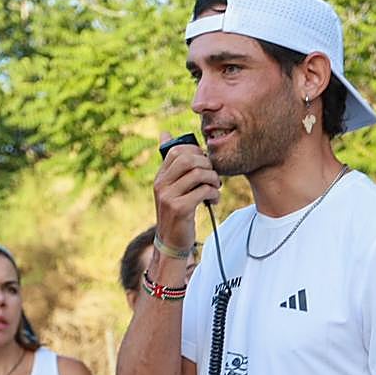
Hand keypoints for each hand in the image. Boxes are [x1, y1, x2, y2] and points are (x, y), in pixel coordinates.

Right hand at [153, 130, 219, 251]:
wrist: (171, 241)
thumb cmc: (176, 211)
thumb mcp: (171, 187)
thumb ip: (173, 165)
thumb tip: (164, 133)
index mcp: (160, 177)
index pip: (176, 151)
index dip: (196, 152)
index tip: (205, 164)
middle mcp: (161, 185)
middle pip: (187, 159)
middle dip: (206, 164)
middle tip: (213, 175)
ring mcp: (168, 197)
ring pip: (197, 174)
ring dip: (213, 179)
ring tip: (216, 187)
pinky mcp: (179, 209)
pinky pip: (203, 191)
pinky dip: (214, 193)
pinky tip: (214, 199)